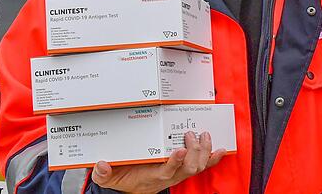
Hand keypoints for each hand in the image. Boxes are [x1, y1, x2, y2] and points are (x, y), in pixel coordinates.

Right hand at [91, 131, 225, 193]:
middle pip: (189, 168)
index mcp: (152, 177)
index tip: (179, 150)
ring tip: (204, 135)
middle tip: (191, 134)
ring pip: (198, 166)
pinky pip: (203, 166)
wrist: (129, 190)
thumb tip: (101, 164)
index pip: (167, 171)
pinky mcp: (184, 170)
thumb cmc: (122, 180)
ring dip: (204, 151)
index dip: (175, 162)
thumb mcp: (107, 178)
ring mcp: (178, 173)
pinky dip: (213, 158)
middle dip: (194, 151)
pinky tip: (220, 150)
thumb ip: (103, 173)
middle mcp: (169, 176)